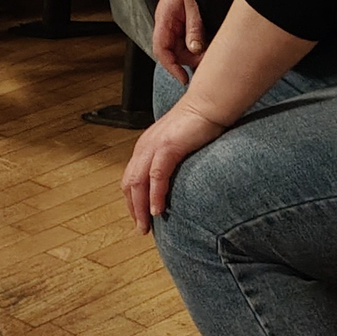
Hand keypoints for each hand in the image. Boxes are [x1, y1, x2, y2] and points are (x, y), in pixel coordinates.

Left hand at [122, 102, 224, 230]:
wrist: (207, 106)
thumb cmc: (196, 126)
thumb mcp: (177, 146)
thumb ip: (170, 162)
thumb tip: (172, 183)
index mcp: (145, 147)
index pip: (130, 178)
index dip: (132, 201)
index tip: (140, 218)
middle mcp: (144, 147)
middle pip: (130, 183)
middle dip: (133, 208)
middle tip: (142, 229)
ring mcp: (153, 146)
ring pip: (139, 182)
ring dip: (140, 207)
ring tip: (146, 225)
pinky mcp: (167, 147)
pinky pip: (157, 176)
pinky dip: (155, 195)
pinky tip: (158, 210)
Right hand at [152, 0, 207, 82]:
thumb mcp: (194, 3)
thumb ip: (193, 27)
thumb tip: (195, 50)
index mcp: (165, 16)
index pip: (161, 48)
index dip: (171, 66)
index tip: (184, 78)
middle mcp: (170, 19)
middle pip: (174, 50)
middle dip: (190, 59)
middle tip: (207, 60)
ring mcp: (180, 18)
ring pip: (184, 44)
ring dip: (198, 51)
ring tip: (213, 49)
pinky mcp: (190, 15)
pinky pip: (193, 35)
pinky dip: (202, 41)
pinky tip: (213, 41)